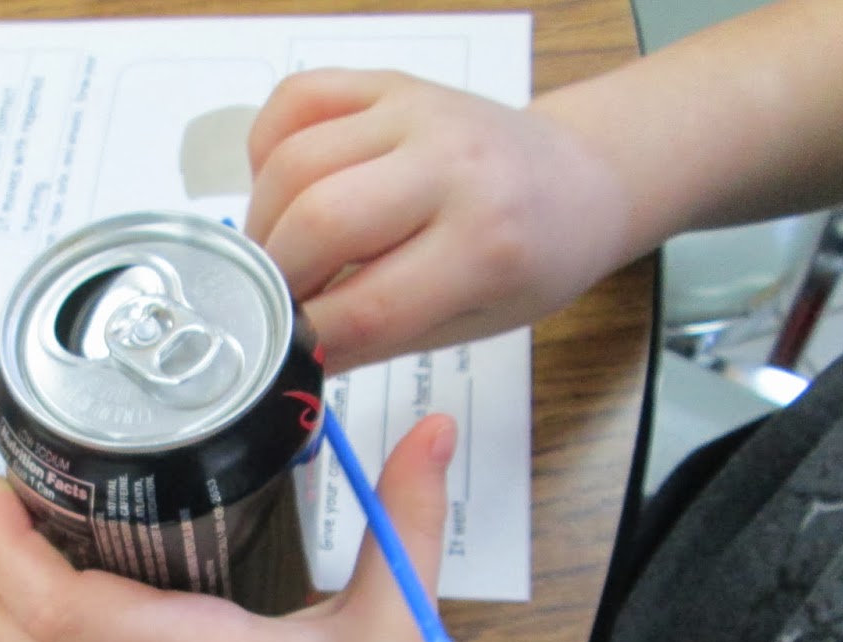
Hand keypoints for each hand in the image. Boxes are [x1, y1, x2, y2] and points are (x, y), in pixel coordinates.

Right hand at [245, 69, 630, 374]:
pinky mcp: (389, 81)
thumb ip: (375, 340)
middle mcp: (451, 166)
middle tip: (278, 302)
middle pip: (319, 221)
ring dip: (264, 219)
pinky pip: (295, 100)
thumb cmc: (528, 265)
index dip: (306, 340)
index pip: (364, 306)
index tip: (283, 354)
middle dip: (277, 277)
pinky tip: (286, 190)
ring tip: (280, 252)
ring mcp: (417, 112)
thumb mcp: (468, 327)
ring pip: (294, 161)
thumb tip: (289, 358)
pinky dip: (267, 151)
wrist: (579, 182)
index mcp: (485, 247)